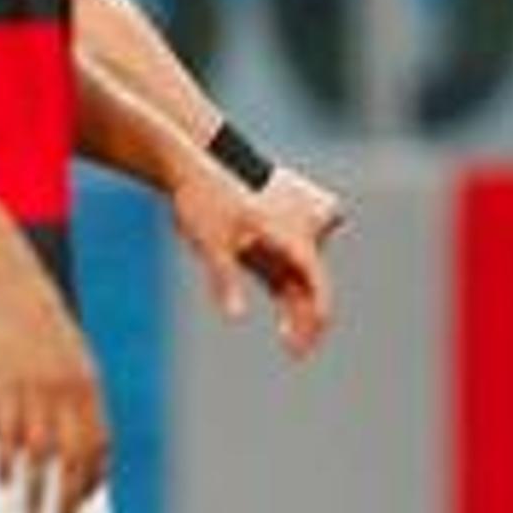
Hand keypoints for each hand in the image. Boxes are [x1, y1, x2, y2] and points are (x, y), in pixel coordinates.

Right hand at [0, 254, 106, 512]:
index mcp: (88, 384)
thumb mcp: (68, 353)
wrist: (7, 282)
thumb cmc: (35, 319)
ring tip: (31, 512)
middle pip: (76, 455)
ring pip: (44, 452)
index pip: (100, 443)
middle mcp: (69, 390)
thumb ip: (74, 389)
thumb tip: (75, 425)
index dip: (94, 477)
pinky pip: (10, 432)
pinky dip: (9, 461)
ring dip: (40, 488)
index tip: (83, 500)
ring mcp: (37, 387)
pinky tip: (4, 479)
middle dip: (71, 494)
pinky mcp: (4, 382)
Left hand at [170, 162, 333, 359]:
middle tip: (296, 352)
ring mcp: (298, 227)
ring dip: (297, 302)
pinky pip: (294, 263)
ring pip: (304, 274)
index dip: (315, 316)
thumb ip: (224, 280)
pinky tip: (280, 307)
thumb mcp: (209, 244)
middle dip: (305, 317)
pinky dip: (288, 283)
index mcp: (293, 234)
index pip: (316, 283)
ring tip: (290, 339)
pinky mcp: (286, 227)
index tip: (305, 343)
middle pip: (313, 282)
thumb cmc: (202, 201)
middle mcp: (306, 229)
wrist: (195, 161)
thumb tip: (234, 315)